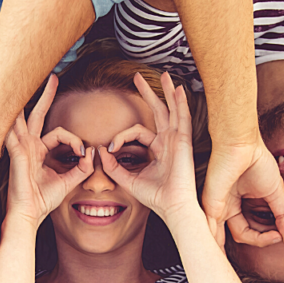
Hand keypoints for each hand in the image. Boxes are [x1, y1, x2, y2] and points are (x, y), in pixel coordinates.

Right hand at [5, 74, 94, 224]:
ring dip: (26, 99)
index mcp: (38, 151)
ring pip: (22, 117)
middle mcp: (27, 146)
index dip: (74, 140)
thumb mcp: (67, 182)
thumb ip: (81, 169)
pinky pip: (14, 130)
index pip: (58, 133)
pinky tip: (12, 105)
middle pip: (36, 114)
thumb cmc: (42, 200)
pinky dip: (13, 117)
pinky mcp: (17, 152)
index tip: (84, 153)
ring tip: (25, 81)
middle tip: (53, 77)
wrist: (29, 214)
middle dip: (46, 96)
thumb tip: (92, 155)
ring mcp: (20, 147)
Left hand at [98, 72, 198, 220]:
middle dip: (148, 94)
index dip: (121, 137)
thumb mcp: (128, 179)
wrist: (172, 207)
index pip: (137, 131)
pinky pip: (182, 118)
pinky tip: (179, 90)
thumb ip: (113, 167)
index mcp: (157, 149)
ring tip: (163, 75)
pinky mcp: (184, 142)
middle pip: (158, 112)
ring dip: (166, 92)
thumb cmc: (155, 197)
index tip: (110, 149)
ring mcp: (177, 140)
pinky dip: (181, 103)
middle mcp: (168, 141)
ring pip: (171, 110)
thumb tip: (100, 151)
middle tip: (137, 78)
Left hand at [202, 137, 283, 246]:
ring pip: (220, 238)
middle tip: (271, 244)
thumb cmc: (256, 161)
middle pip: (238, 236)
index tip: (282, 236)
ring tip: (236, 264)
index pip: (249, 232)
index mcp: (237, 205)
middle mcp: (224, 208)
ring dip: (229, 253)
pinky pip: (212, 231)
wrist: (242, 145)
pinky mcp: (211, 205)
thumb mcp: (275, 193)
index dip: (266, 237)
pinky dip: (218, 245)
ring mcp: (216, 208)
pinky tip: (224, 255)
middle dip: (254, 245)